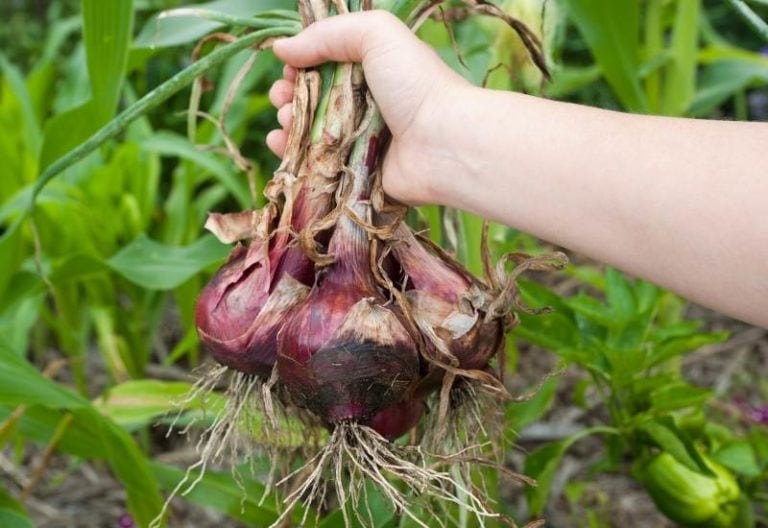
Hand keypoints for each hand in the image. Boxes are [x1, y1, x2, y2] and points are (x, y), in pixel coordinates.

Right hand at [267, 11, 469, 204]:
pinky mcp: (356, 173)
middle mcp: (366, 105)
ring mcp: (360, 141)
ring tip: (284, 120)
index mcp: (373, 71)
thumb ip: (327, 33)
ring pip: (310, 133)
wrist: (443, 143)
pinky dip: (293, 155)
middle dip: (289, 96)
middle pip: (313, 100)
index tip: (289, 70)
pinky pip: (316, 165)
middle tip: (283, 98)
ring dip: (287, 123)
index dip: (301, 66)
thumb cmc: (414, 84)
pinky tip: (278, 144)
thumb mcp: (376, 35)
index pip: (325, 66)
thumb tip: (281, 48)